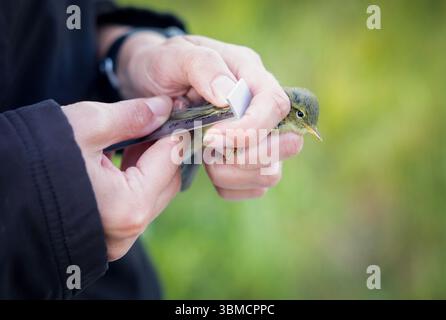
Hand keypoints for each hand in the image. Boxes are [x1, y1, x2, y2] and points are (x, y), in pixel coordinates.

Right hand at [62, 96, 180, 260]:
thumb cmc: (34, 159)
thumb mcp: (85, 126)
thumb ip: (132, 116)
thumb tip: (163, 107)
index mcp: (128, 205)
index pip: (170, 160)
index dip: (174, 131)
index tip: (173, 111)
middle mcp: (128, 230)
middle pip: (168, 182)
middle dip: (163, 150)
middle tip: (152, 123)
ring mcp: (116, 240)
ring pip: (153, 197)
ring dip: (150, 167)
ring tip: (133, 139)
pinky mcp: (105, 241)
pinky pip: (134, 209)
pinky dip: (135, 184)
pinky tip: (121, 161)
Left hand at [117, 33, 302, 198]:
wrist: (149, 81)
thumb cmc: (162, 65)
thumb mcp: (173, 56)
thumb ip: (204, 67)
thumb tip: (229, 95)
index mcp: (250, 74)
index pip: (275, 105)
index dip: (250, 129)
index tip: (211, 138)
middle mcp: (260, 106)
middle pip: (284, 143)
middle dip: (244, 158)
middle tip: (207, 150)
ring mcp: (258, 135)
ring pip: (271, 171)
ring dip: (235, 174)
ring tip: (204, 159)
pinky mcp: (248, 158)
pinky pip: (256, 187)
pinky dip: (232, 187)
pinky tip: (209, 171)